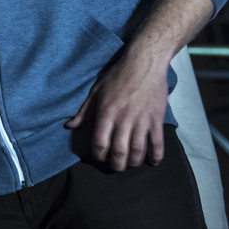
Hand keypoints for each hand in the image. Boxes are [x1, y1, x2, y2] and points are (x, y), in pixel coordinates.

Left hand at [65, 48, 168, 170]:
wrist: (145, 63)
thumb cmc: (118, 75)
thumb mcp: (96, 90)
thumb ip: (84, 111)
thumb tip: (70, 125)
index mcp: (107, 112)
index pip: (100, 143)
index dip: (98, 155)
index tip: (99, 157)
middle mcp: (124, 119)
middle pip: (119, 152)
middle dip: (116, 165)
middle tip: (115, 166)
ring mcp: (142, 120)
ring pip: (138, 151)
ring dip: (133, 162)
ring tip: (130, 164)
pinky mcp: (157, 119)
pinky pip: (158, 143)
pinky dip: (156, 156)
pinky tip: (153, 162)